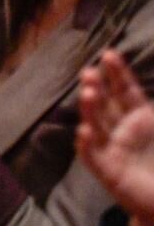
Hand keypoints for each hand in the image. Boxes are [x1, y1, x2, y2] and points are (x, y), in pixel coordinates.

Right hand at [79, 49, 153, 225]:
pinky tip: (85, 131)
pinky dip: (87, 143)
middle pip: (106, 103)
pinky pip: (92, 155)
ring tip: (89, 93)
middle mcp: (122, 130)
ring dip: (90, 108)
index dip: (118, 73)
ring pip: (96, 124)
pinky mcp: (107, 171)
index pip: (126, 91)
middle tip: (90, 72)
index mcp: (140, 119)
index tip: (110, 54)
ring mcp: (112, 149)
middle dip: (97, 86)